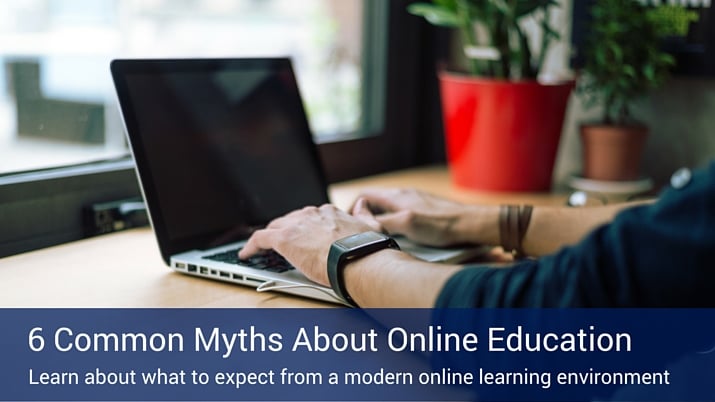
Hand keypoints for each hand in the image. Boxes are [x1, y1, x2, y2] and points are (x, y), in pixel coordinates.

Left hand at [238, 205, 376, 286]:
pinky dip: (251, 246)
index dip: (303, 227)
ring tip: (261, 248)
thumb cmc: (366, 249)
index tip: (301, 235)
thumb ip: (364, 214)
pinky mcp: (283, 239)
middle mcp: (311, 214)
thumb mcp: (371, 226)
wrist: (358, 259)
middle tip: (280, 243)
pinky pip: (260, 239)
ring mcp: (296, 225)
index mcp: (329, 212)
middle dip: (284, 230)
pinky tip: (246, 254)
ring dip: (268, 237)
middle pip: (290, 220)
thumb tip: (362, 204)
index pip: (310, 217)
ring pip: (274, 227)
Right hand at [351, 188, 483, 246]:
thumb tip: (364, 224)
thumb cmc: (442, 224)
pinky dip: (394, 222)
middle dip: (365, 215)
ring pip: (389, 207)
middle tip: (361, 231)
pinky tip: (401, 234)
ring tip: (378, 234)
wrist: (470, 225)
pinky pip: (402, 212)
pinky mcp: (425, 209)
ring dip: (380, 219)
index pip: (365, 196)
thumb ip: (383, 223)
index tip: (350, 223)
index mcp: (397, 196)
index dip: (353, 208)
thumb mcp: (407, 224)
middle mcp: (405, 195)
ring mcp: (416, 201)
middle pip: (376, 201)